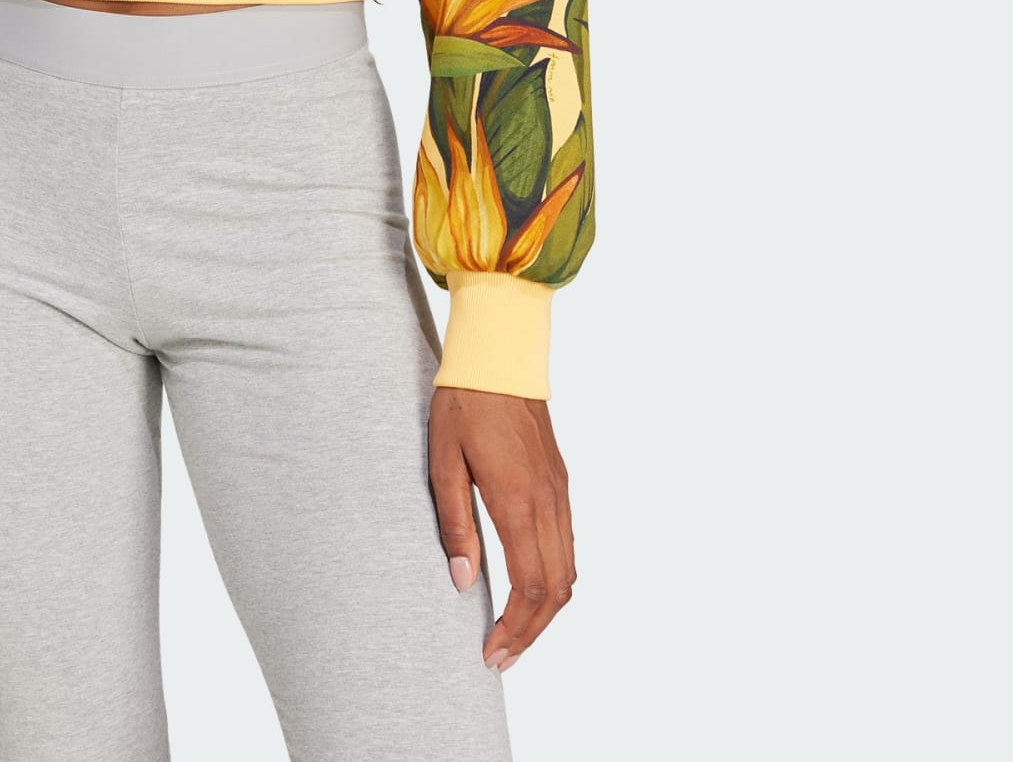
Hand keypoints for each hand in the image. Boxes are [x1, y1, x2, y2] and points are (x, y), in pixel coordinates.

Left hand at [428, 386, 575, 670]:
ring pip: (568, 570)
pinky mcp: (559, 482)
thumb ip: (454, 523)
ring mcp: (559, 492)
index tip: (492, 653)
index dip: (515, 628)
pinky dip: (554, 579)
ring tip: (515, 633)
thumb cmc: (464, 403)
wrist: (499, 356)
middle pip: (556, 589)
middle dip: (532, 632)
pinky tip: (529, 587)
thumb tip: (463, 582)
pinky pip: (567, 545)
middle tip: (502, 657)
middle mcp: (547, 502)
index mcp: (517, 500)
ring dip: (545, 610)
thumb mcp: (443, 461)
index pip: (530, 585)